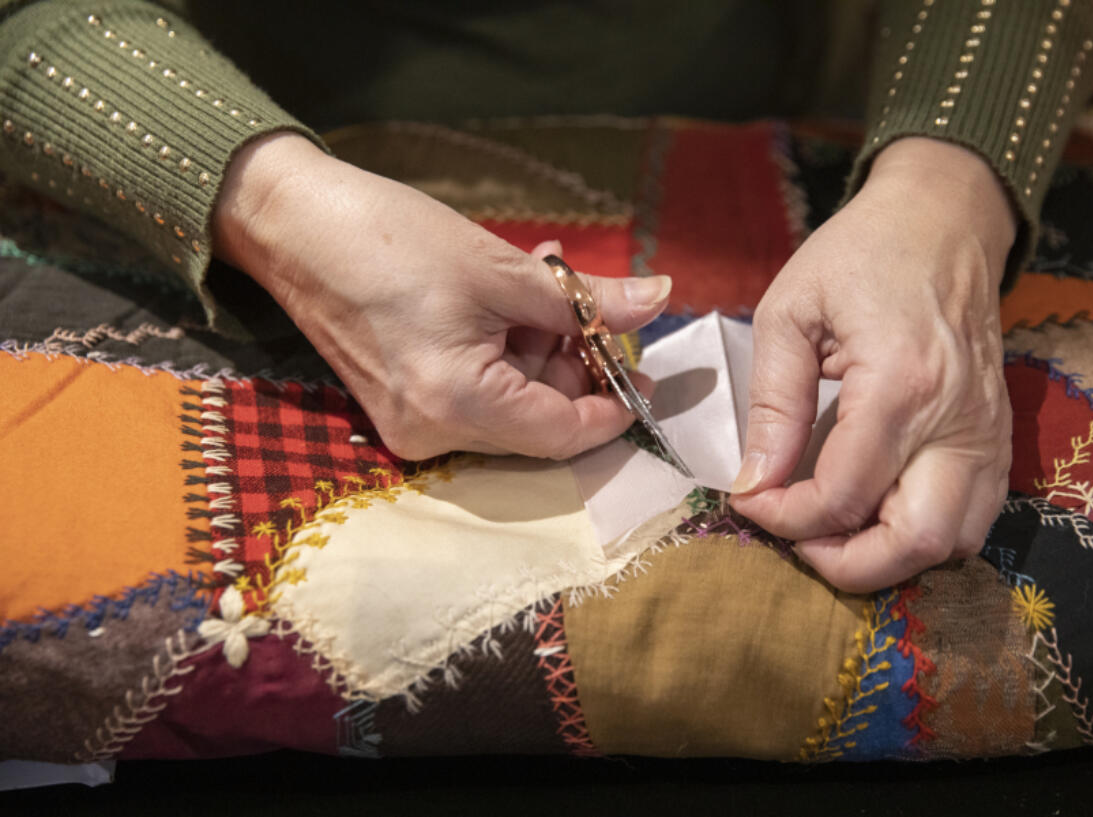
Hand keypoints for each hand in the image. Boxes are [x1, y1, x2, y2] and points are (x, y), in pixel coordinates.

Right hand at [213, 133, 668, 459]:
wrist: (292, 226)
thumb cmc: (391, 239)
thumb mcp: (502, 268)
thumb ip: (585, 300)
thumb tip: (659, 300)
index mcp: (457, 406)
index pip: (563, 433)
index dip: (614, 406)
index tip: (643, 370)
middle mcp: (431, 435)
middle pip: (537, 421)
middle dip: (574, 363)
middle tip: (589, 301)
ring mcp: (410, 426)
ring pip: (510, 404)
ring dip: (539, 348)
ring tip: (545, 277)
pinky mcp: (398, 407)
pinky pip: (475, 393)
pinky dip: (503, 351)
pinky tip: (509, 298)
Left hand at [729, 138, 1015, 592]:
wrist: (945, 220)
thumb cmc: (861, 253)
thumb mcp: (791, 311)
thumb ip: (773, 403)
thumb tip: (753, 481)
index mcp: (901, 385)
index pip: (843, 495)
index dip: (785, 517)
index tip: (747, 501)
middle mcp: (958, 422)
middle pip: (914, 542)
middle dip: (844, 563)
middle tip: (795, 537)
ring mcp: (988, 435)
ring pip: (953, 543)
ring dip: (888, 558)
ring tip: (832, 529)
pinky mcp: (997, 438)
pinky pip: (972, 517)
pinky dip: (921, 535)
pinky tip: (874, 512)